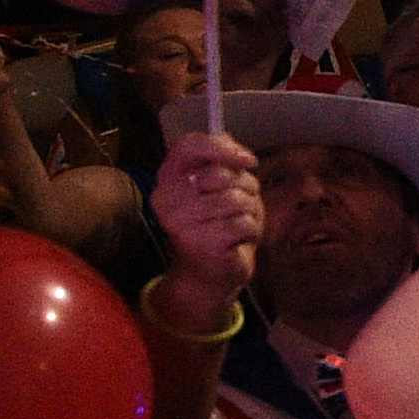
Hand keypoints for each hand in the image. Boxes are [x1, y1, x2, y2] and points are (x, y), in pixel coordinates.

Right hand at [151, 130, 262, 297]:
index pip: (187, 146)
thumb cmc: (218, 224)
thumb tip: (235, 148)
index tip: (247, 160)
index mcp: (168, 179)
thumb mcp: (221, 187)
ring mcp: (181, 222)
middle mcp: (167, 198)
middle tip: (240, 207)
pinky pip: (243, 223)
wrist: (209, 273)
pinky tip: (238, 241)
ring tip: (237, 224)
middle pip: (221, 174)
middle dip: (244, 188)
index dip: (221, 147)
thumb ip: (223, 162)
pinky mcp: (202, 243)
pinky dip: (251, 230)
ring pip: (236, 199)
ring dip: (250, 212)